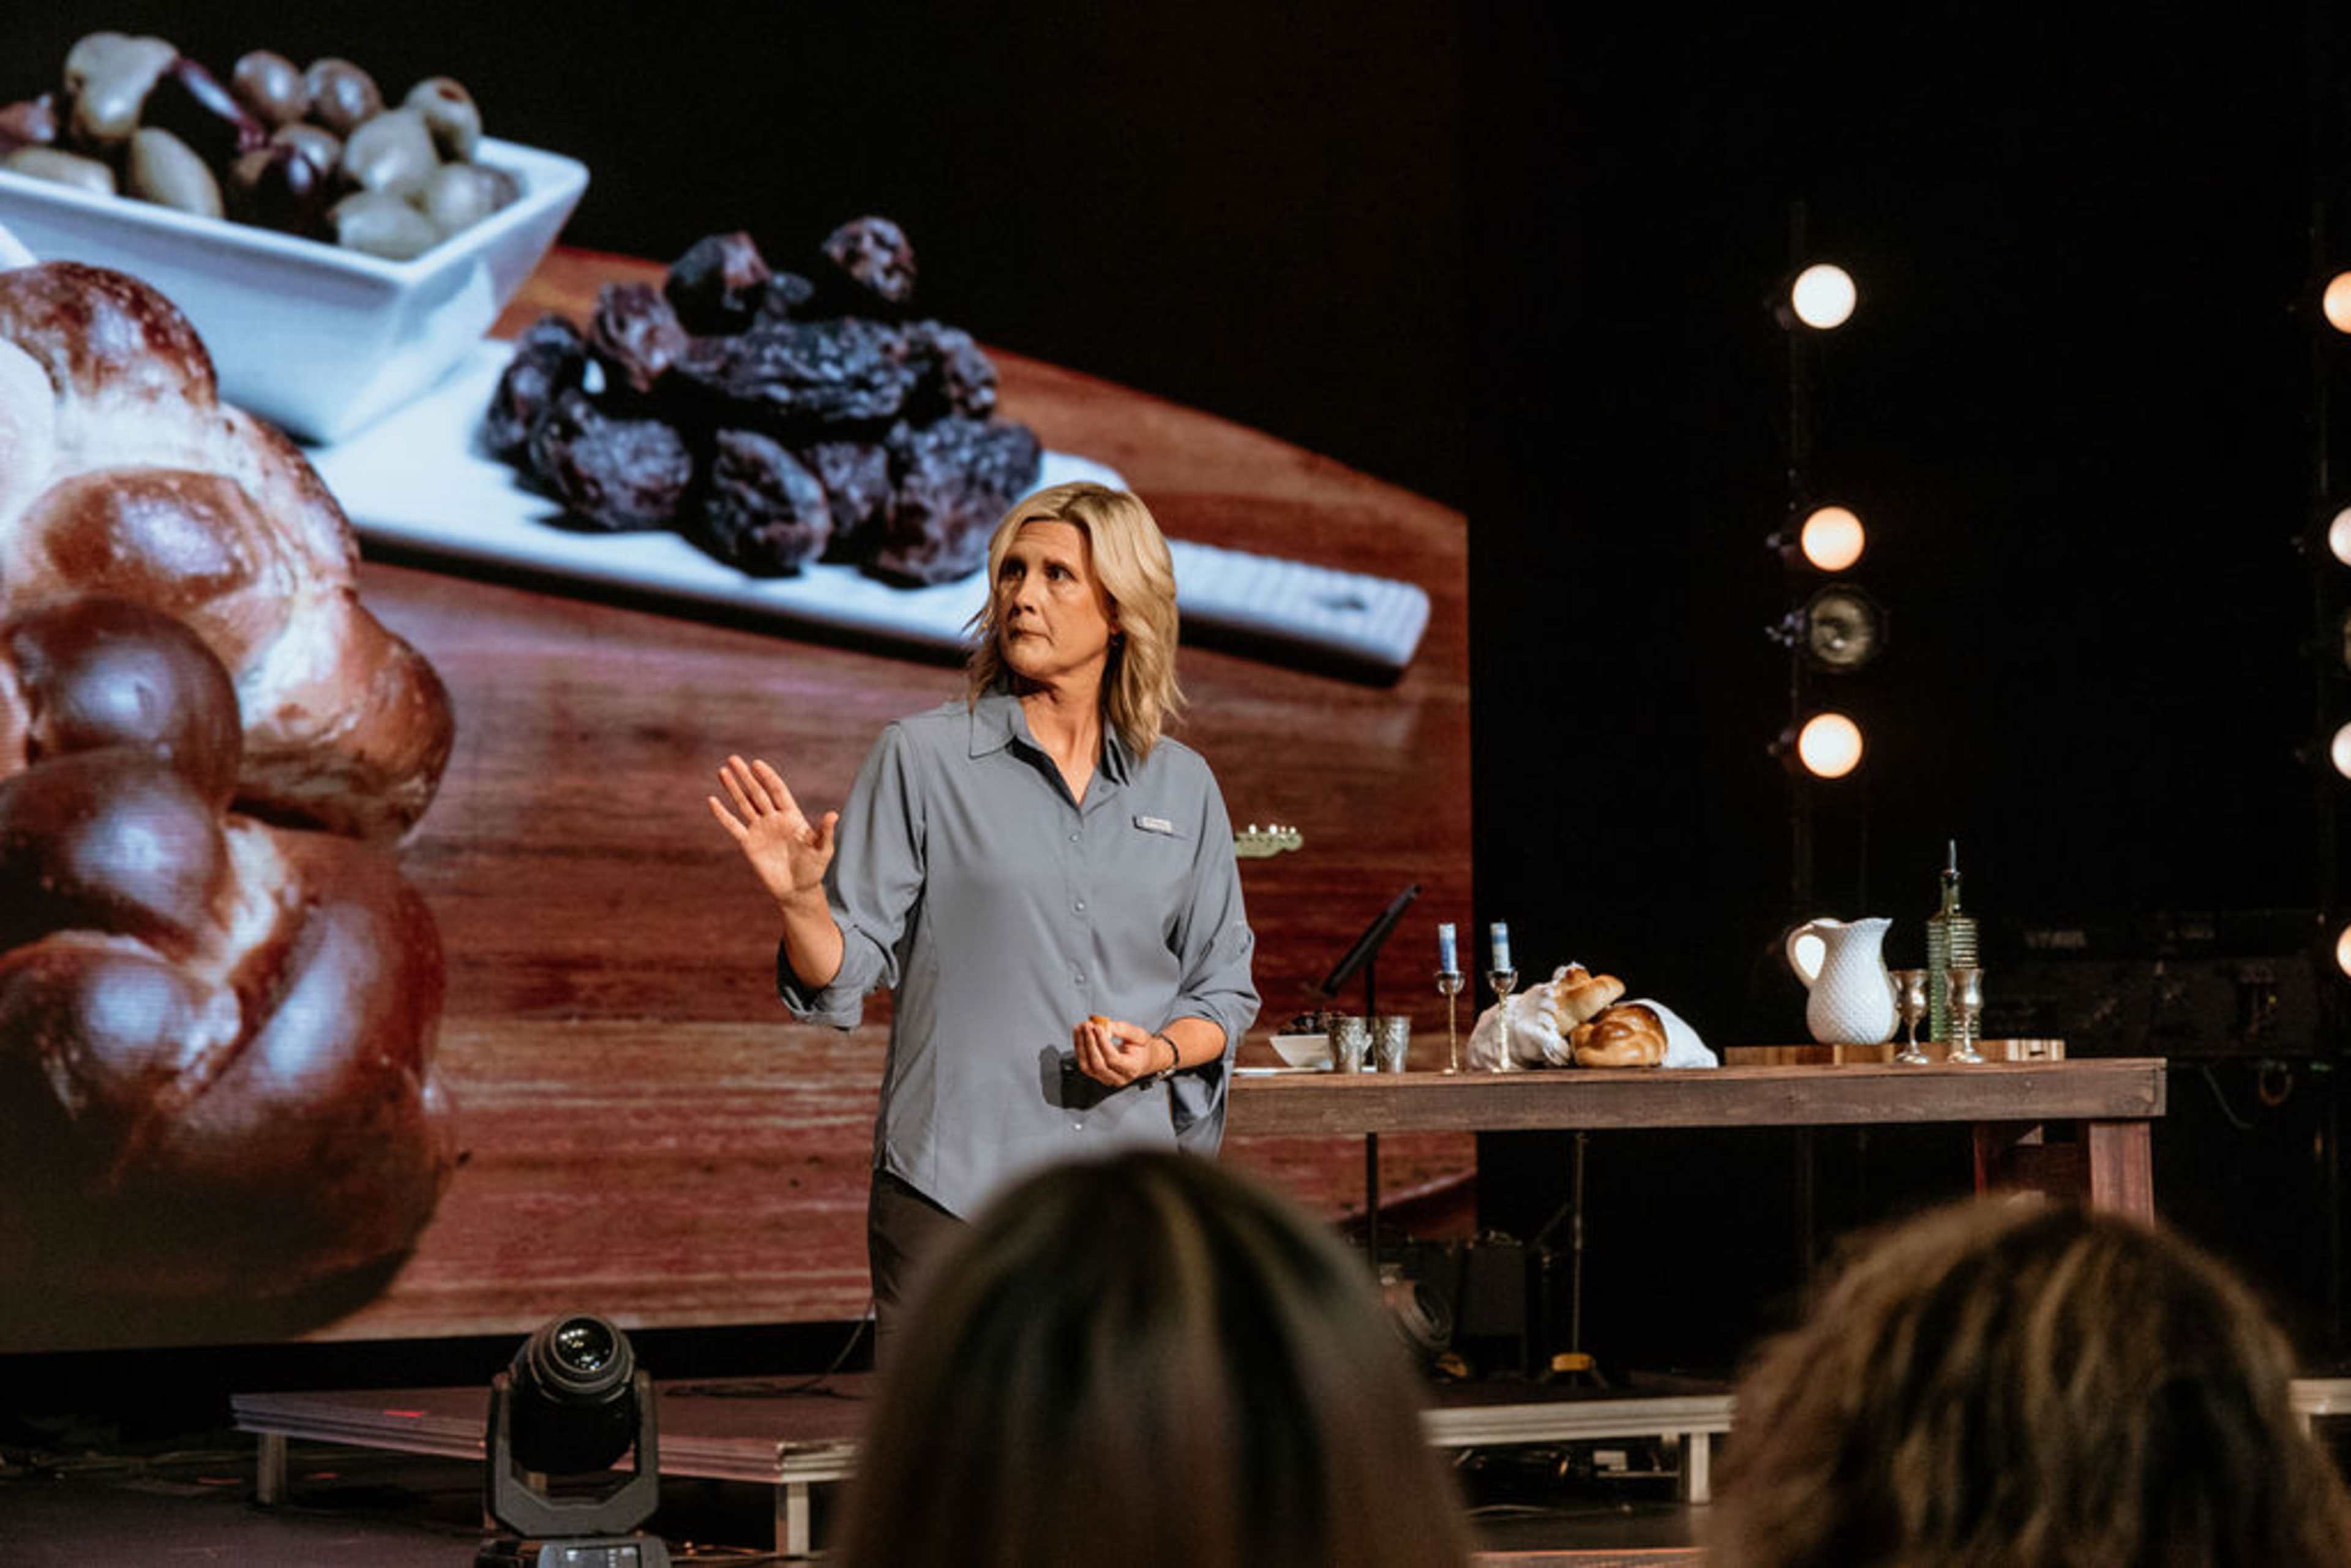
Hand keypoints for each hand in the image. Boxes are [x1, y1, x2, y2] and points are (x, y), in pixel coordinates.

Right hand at [708, 755, 837, 909]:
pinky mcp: (748, 844)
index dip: (767, 777)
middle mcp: (774, 819)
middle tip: (733, 758)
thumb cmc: (813, 869)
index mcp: (792, 816)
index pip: (777, 791)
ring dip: (733, 788)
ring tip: (722, 771)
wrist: (797, 890)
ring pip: (743, 804)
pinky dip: (722, 814)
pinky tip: (712, 800)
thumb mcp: (822, 850)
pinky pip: (733, 826)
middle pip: (757, 793)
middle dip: (746, 776)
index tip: (756, 763)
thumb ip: (825, 832)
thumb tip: (833, 815)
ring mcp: (760, 830)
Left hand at [1073, 1015, 1171, 1088]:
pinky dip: (1079, 1049)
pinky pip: (1084, 1065)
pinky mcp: (1098, 1076)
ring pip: (1088, 1067)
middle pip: (1098, 1064)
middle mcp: (1119, 1078)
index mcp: (1132, 1068)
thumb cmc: (1142, 1047)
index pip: (1113, 1058)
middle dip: (1090, 1043)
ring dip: (1081, 1046)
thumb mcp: (1138, 1035)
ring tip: (1080, 1028)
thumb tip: (1104, 1025)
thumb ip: (1123, 1029)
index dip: (1103, 1042)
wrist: (1144, 1059)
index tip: (1097, 1027)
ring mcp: (1107, 1079)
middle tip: (1087, 1025)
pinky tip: (1079, 1035)